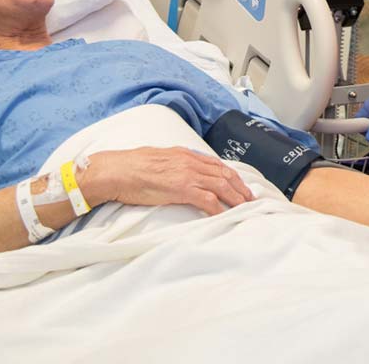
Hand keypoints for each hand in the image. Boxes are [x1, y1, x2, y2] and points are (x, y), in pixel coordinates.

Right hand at [82, 147, 254, 215]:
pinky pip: (208, 199)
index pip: (217, 164)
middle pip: (224, 174)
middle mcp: (190, 161)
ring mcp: (187, 174)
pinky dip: (220, 208)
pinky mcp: (182, 188)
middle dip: (240, 188)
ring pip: (222, 186)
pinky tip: (226, 215)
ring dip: (236, 198)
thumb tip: (181, 172)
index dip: (232, 175)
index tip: (241, 185)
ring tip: (245, 209)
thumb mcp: (159, 159)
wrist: (117, 171)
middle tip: (251, 200)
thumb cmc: (132, 166)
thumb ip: (174, 164)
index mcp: (185, 154)